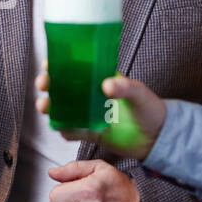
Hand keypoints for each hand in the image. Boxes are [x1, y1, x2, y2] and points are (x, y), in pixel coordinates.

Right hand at [35, 64, 165, 159]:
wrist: (157, 138)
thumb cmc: (151, 109)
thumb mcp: (139, 93)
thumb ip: (124, 87)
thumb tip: (106, 85)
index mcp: (101, 79)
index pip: (77, 68)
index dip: (60, 64)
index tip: (48, 63)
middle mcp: (91, 96)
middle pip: (63, 88)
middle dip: (49, 85)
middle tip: (43, 85)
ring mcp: (89, 114)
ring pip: (63, 109)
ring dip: (50, 107)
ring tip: (44, 107)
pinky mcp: (91, 132)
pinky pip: (73, 131)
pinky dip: (65, 130)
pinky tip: (62, 129)